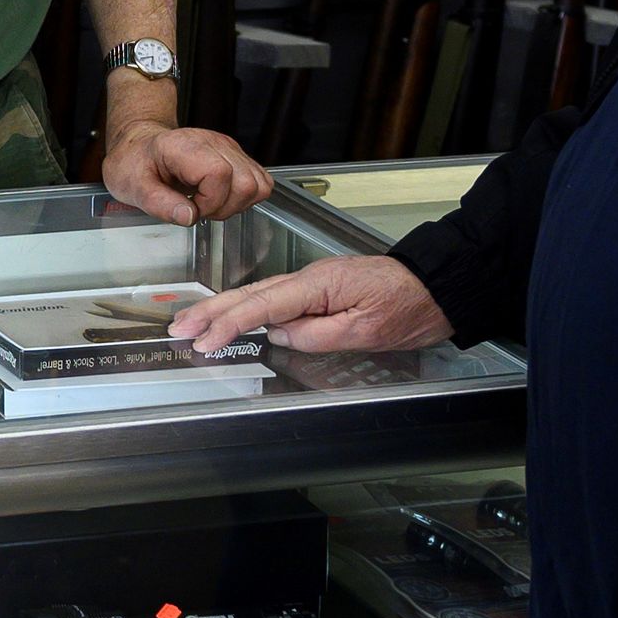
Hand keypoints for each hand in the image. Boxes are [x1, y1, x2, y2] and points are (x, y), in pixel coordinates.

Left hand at [100, 120, 274, 226]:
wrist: (139, 146)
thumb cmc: (135, 163)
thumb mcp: (132, 187)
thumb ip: (159, 203)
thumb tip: (188, 216)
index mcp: (185, 146)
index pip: (220, 174)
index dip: (210, 201)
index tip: (190, 207)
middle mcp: (213, 142)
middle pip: (247, 183)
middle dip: (226, 207)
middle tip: (199, 209)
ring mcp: (228, 147)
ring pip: (259, 183)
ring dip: (237, 204)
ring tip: (209, 203)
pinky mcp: (235, 156)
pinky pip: (259, 181)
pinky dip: (244, 197)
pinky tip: (219, 198)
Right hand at [169, 253, 449, 355]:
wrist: (438, 286)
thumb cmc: (409, 307)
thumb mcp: (367, 329)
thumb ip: (319, 334)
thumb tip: (281, 335)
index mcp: (319, 285)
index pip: (264, 305)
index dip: (230, 323)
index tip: (204, 339)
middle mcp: (310, 278)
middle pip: (251, 294)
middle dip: (212, 311)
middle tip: (179, 327)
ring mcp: (314, 282)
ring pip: (259, 294)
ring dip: (223, 309)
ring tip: (192, 322)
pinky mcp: (320, 290)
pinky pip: (274, 298)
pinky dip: (247, 307)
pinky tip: (232, 315)